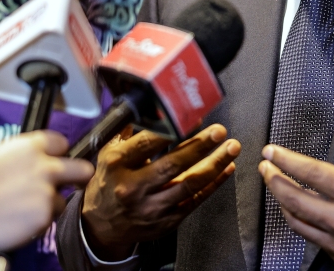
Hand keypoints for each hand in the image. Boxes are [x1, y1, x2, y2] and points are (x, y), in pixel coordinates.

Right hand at [0, 131, 93, 270]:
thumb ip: (20, 159)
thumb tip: (32, 164)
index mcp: (28, 146)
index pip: (62, 143)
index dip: (59, 154)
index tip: (56, 161)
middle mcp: (43, 166)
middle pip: (82, 170)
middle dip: (76, 178)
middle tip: (67, 186)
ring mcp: (45, 193)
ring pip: (61, 201)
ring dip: (46, 206)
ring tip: (17, 211)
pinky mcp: (40, 219)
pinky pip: (46, 223)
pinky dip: (33, 225)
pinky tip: (11, 223)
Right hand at [81, 126, 240, 260]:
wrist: (101, 226)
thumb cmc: (108, 182)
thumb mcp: (108, 153)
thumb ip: (130, 130)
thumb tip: (155, 106)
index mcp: (118, 165)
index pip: (148, 144)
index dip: (173, 129)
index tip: (194, 117)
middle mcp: (133, 187)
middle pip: (173, 165)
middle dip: (200, 146)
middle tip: (219, 132)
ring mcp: (150, 207)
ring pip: (189, 185)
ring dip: (215, 165)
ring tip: (232, 148)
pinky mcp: (166, 221)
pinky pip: (195, 201)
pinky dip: (214, 184)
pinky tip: (227, 168)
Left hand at [258, 99, 333, 270]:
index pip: (312, 174)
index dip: (287, 160)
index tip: (272, 151)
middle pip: (294, 200)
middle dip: (273, 180)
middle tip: (264, 166)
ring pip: (297, 222)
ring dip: (281, 202)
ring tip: (274, 185)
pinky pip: (310, 238)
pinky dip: (298, 222)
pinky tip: (295, 210)